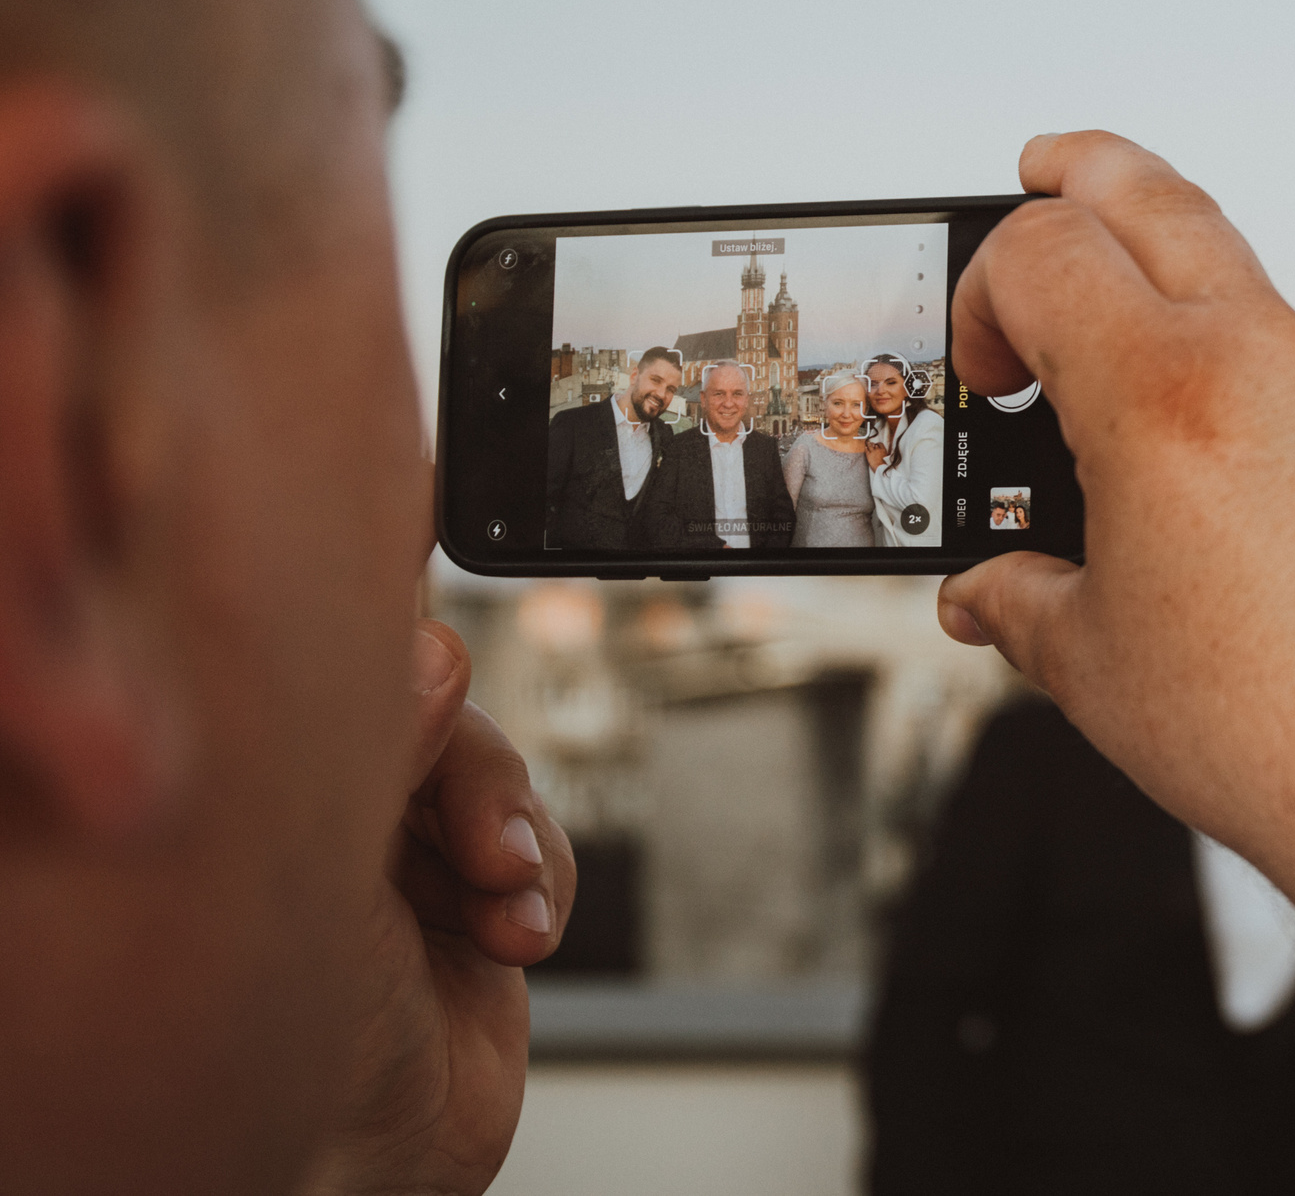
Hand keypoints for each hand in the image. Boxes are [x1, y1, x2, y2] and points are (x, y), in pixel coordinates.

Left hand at [297, 621, 575, 1195]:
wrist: (356, 1168)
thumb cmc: (282, 1052)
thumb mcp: (330, 877)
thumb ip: (386, 754)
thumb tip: (434, 646)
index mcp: (258, 793)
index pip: (334, 681)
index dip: (399, 657)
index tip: (444, 643)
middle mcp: (324, 821)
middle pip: (434, 723)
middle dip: (477, 779)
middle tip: (484, 843)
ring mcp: (400, 869)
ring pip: (494, 786)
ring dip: (517, 840)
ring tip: (502, 906)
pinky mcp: (467, 912)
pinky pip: (536, 856)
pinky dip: (545, 887)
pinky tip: (516, 936)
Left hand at [866, 440, 889, 468]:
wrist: (880, 467)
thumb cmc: (884, 464)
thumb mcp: (886, 457)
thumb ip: (884, 454)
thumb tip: (883, 453)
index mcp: (883, 450)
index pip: (880, 444)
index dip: (878, 443)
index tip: (877, 444)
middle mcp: (878, 449)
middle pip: (874, 444)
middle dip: (873, 443)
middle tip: (871, 443)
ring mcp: (873, 452)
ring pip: (870, 446)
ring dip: (869, 444)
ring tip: (868, 443)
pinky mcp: (868, 455)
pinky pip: (866, 450)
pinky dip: (866, 448)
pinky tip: (865, 448)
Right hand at [936, 132, 1294, 871]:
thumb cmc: (1277, 733)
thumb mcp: (1096, 667)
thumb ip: (1022, 602)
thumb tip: (987, 595)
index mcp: (1164, 397)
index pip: (1043, 251)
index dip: (984, 295)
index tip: (985, 376)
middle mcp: (1268, 359)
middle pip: (1155, 195)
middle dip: (1079, 172)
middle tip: (1039, 169)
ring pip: (1245, 281)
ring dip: (1172, 287)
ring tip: (1123, 354)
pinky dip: (1248, 375)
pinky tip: (1224, 470)